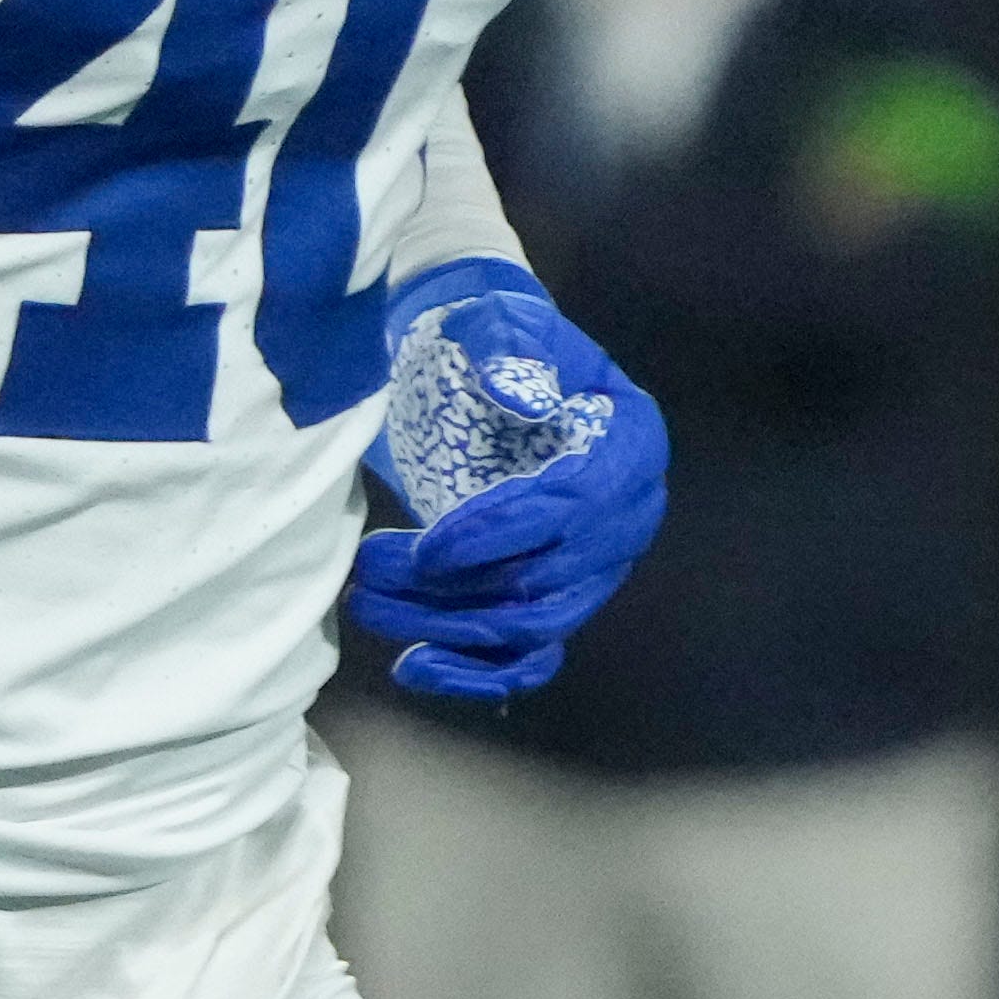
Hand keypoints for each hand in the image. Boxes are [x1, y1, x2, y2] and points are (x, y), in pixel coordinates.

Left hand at [344, 269, 671, 704]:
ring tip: (367, 602)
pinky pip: (528, 659)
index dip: (501, 533)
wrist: (493, 370)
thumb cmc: (499, 345)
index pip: (574, 507)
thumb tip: (514, 388)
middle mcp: (626, 518)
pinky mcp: (557, 602)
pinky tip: (413, 668)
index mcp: (631, 445)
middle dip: (452, 588)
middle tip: (369, 569)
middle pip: (547, 580)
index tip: (427, 546)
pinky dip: (474, 674)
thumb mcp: (503, 324)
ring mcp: (594, 569)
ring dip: (443, 626)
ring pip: (527, 627)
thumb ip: (508, 344)